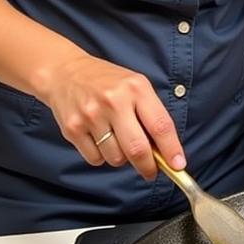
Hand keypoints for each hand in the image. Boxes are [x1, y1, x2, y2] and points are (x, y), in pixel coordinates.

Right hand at [35, 53, 184, 179]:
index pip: (160, 125)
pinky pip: (95, 159)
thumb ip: (151, 114)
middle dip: (148, 167)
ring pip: (116, 158)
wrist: (65, 72)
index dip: (171, 150)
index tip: (178, 166)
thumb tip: (165, 151)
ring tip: (118, 140)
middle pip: (137, 149)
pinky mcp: (72, 129)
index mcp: (136, 88)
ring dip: (122, 158)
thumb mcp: (135, 86)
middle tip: (151, 171)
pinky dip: (102, 157)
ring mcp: (91, 115)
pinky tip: (99, 139)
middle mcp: (114, 101)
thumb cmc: (107, 82)